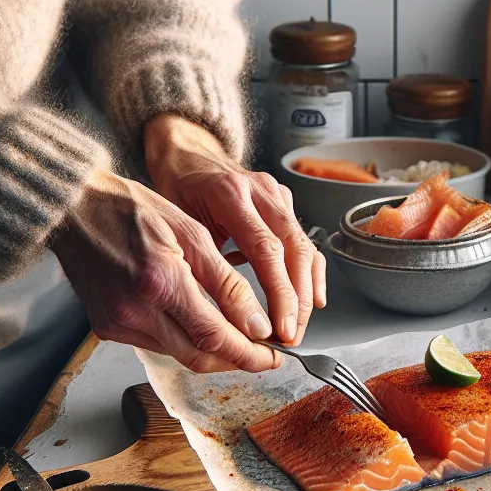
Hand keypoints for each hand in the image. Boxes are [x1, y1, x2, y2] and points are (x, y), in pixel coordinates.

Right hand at [51, 170, 280, 372]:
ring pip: (179, 355)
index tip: (275, 355)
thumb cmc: (133, 210)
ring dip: (213, 352)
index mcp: (160, 282)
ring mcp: (118, 323)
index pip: (216, 338)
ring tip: (240, 339)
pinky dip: (185, 341)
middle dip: (238, 361)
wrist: (75, 209)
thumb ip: (226, 283)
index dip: (251, 354)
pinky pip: (157, 345)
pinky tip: (200, 327)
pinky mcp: (107, 328)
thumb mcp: (191, 234)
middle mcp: (135, 311)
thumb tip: (256, 325)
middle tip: (265, 355)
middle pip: (199, 358)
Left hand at [143, 114, 324, 343]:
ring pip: (305, 247)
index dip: (279, 292)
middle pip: (293, 250)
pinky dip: (311, 273)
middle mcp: (261, 191)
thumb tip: (219, 313)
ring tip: (298, 326)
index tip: (281, 328)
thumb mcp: (178, 224)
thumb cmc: (177, 191)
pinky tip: (312, 300)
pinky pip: (304, 241)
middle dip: (296, 299)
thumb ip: (202, 260)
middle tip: (291, 336)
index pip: (266, 248)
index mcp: (231, 194)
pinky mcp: (285, 202)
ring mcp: (277, 194)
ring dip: (305, 291)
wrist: (187, 155)